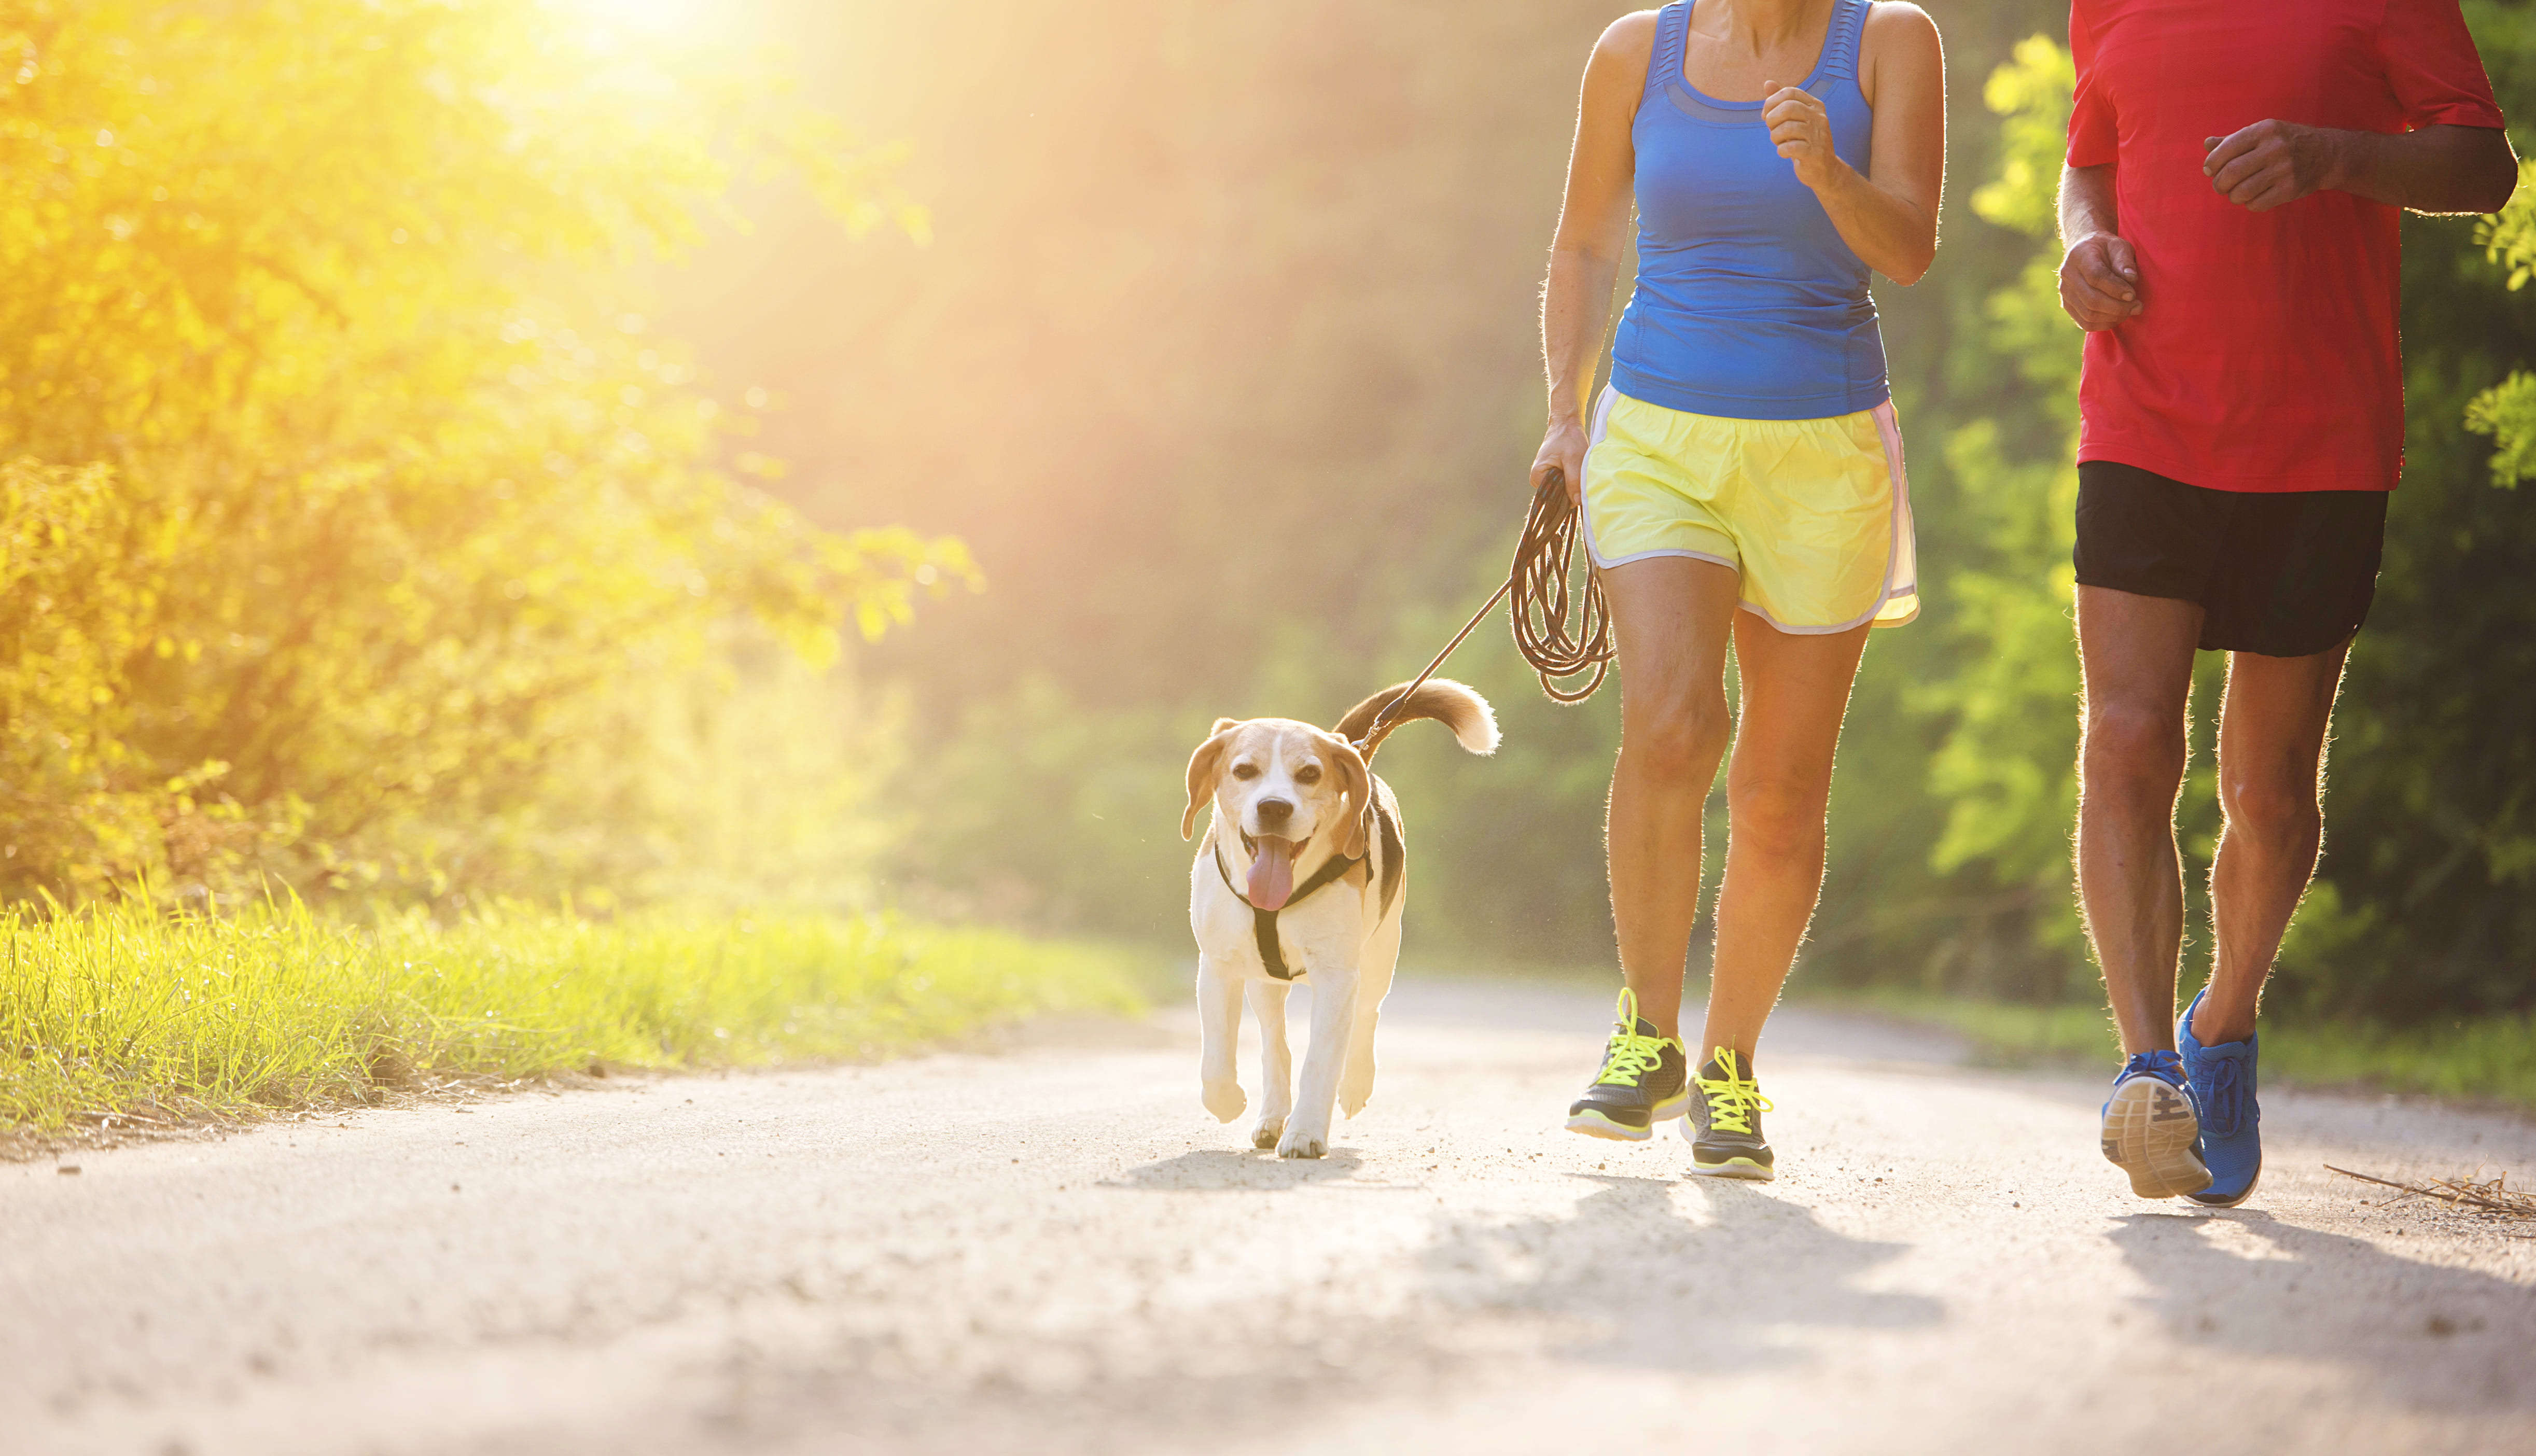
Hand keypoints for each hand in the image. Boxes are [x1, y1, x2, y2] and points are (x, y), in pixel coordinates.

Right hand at [1532, 416, 1586, 504]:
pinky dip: (1572, 480)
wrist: (1566, 424)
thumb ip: (1574, 481)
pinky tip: (1576, 471)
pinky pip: (1563, 485)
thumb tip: (1577, 502)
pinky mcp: (1552, 475)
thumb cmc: (1569, 438)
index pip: (1553, 498)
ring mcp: (1544, 478)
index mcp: (1537, 476)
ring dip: (1573, 484)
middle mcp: (1538, 480)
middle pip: (1557, 495)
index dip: (1568, 496)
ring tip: (1578, 470)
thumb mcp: (1574, 459)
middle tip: (1581, 476)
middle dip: (1571, 490)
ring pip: (1562, 491)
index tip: (1579, 487)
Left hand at [1763, 79, 1838, 189]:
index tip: (1767, 114)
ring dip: (1775, 136)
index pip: (1789, 92)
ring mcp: (1819, 135)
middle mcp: (1819, 117)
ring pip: (1787, 128)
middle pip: (1788, 107)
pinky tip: (1784, 152)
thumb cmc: (1804, 141)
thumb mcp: (1794, 119)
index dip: (1772, 102)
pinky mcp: (1815, 153)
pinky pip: (1790, 147)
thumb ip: (1781, 101)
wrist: (1823, 169)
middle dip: (1772, 119)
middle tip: (1771, 129)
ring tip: (1778, 142)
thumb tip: (1768, 83)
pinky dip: (1781, 150)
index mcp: (1815, 105)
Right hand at [2058, 232, 2140, 330]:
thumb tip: (2131, 279)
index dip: (2116, 289)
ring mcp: (2065, 292)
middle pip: (2091, 300)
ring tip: (2130, 311)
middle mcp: (2068, 275)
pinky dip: (2104, 324)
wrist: (2084, 250)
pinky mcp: (2067, 305)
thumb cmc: (2106, 248)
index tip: (2133, 295)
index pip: (2096, 277)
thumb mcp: (2119, 245)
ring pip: (2088, 314)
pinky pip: (2085, 323)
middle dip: (2118, 307)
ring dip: (2113, 317)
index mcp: (2080, 256)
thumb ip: (2125, 260)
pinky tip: (2118, 317)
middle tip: (2137, 306)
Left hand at [2203, 120, 2333, 211]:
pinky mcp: (2291, 188)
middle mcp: (2275, 148)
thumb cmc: (2285, 142)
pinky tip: (2253, 197)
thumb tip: (2207, 144)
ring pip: (2242, 191)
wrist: (2326, 153)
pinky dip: (2249, 204)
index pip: (2226, 149)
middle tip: (2220, 186)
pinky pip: (2257, 204)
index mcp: (2264, 130)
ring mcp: (2284, 169)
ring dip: (2233, 196)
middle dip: (2219, 183)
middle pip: (2231, 172)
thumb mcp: (2263, 133)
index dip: (2211, 163)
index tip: (2209, 170)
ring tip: (2236, 193)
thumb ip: (2233, 139)